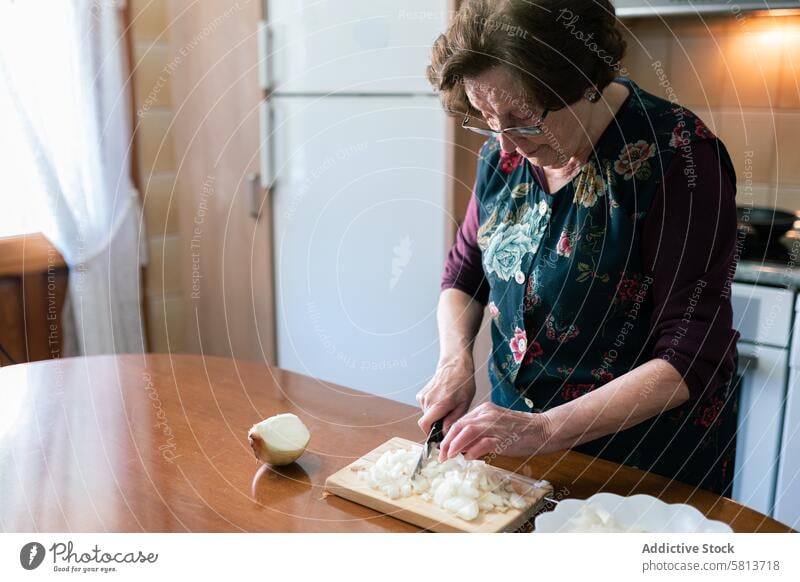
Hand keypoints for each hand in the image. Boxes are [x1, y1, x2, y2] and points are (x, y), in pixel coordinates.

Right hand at [416, 356, 475, 434]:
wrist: (454, 365)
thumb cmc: (463, 383)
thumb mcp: (464, 404)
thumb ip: (453, 420)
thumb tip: (444, 434)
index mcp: (438, 404)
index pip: (424, 425)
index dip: (430, 434)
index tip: (439, 436)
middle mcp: (427, 400)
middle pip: (427, 422)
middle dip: (437, 424)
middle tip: (450, 417)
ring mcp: (423, 397)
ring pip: (427, 415)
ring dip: (436, 416)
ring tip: (448, 406)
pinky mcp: (421, 394)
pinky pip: (426, 407)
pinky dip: (433, 408)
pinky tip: (443, 400)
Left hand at [437, 402, 551, 460]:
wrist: (544, 429)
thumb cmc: (521, 430)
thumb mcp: (496, 426)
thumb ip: (480, 433)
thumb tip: (463, 447)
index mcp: (485, 410)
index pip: (460, 422)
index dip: (449, 436)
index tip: (443, 448)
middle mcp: (487, 414)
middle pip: (459, 426)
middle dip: (447, 442)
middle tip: (442, 456)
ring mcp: (495, 424)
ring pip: (467, 431)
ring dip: (455, 445)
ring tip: (449, 457)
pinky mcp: (503, 436)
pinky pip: (482, 443)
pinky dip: (473, 451)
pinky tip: (469, 458)